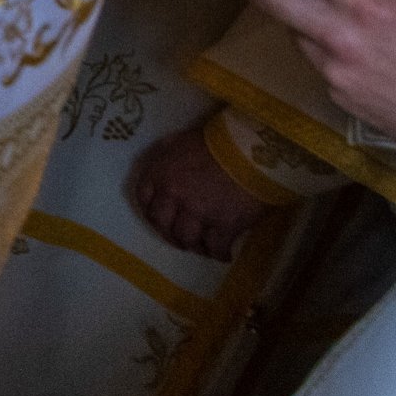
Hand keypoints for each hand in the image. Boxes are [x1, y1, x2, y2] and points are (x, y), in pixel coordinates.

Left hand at [129, 121, 270, 260]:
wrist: (251, 150)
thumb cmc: (217, 141)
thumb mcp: (181, 141)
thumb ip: (167, 154)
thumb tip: (165, 164)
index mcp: (160, 173)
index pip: (144, 199)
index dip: (152, 212)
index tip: (161, 219)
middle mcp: (173, 195)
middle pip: (162, 224)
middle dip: (169, 234)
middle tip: (181, 239)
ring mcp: (198, 212)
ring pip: (187, 239)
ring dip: (193, 246)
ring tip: (203, 248)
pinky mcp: (224, 225)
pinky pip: (216, 248)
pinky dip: (218, 254)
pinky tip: (224, 255)